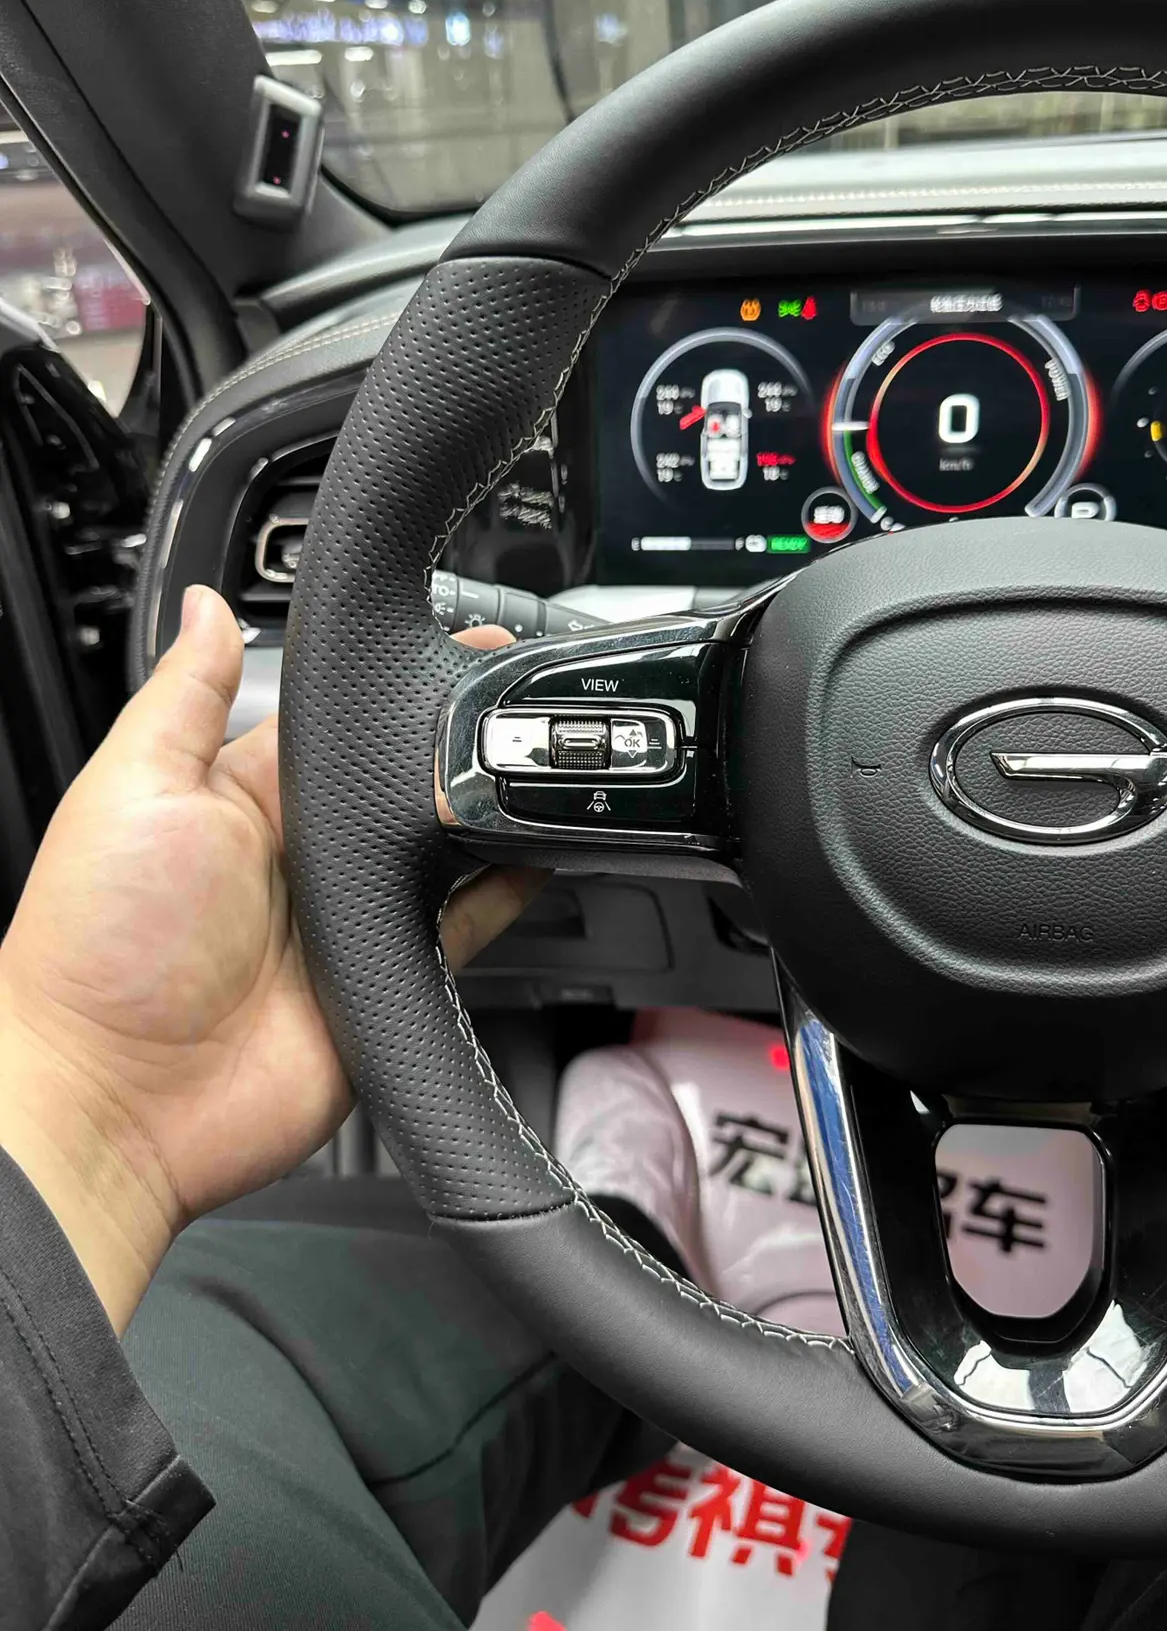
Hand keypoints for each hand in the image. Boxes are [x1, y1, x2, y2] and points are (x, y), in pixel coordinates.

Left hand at [0, 587, 543, 1330]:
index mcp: (242, 796)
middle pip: (400, 786)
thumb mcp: (133, 789)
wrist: (118, 1098)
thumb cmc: (99, 944)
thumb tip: (203, 603)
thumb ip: (185, 695)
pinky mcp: (383, 981)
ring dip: (481, 819)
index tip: (457, 646)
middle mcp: (303, 855)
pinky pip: (460, 932)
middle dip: (450, 751)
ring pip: (440, 853)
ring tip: (529, 775)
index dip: (394, 687)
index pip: (339, 723)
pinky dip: (501, 899)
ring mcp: (347, 921)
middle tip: (510, 712)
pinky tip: (532, 862)